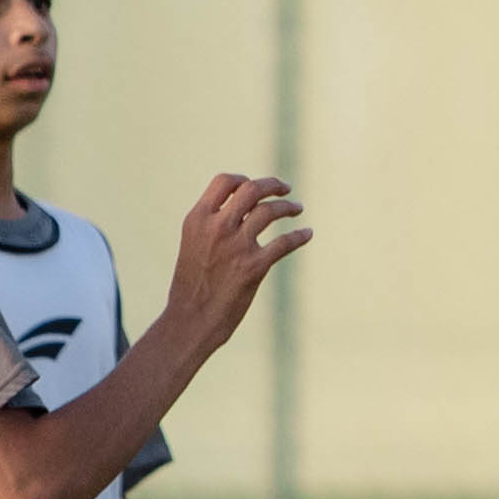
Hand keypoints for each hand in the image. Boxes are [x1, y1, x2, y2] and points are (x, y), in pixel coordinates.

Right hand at [158, 173, 311, 351]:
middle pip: (252, 189)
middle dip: (273, 185)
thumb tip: (239, 207)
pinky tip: (307, 234)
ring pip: (270, 211)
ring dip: (289, 207)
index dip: (244, 179)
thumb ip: (212, 223)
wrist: (190, 318)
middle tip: (286, 189)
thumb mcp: (193, 243)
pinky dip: (300, 236)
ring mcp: (237, 246)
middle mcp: (217, 227)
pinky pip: (285, 242)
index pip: (224, 181)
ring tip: (298, 209)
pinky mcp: (254, 266)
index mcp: (198, 219)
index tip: (257, 186)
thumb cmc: (192, 283)